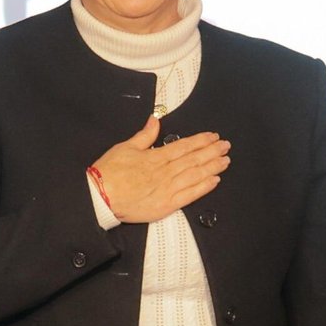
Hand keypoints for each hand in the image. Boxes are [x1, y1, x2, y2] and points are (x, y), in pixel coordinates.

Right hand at [91, 116, 229, 223]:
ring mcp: (167, 189)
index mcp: (155, 157)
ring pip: (195, 175)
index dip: (201, 141)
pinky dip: (204, 187)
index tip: (213, 136)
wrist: (99, 198)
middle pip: (193, 159)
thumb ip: (144, 135)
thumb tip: (155, 120)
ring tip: (225, 161)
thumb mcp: (125, 147)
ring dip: (212, 167)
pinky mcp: (166, 205)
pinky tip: (215, 180)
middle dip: (212, 152)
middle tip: (226, 146)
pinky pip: (190, 195)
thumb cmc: (109, 172)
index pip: (183, 146)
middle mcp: (165, 172)